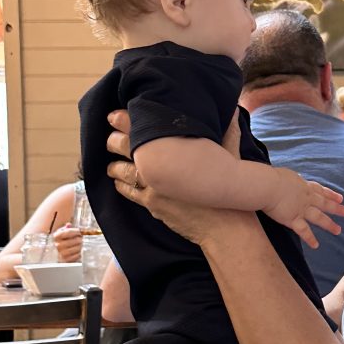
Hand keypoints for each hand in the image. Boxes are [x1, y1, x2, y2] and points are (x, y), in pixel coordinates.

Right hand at [52, 225, 82, 262]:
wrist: (59, 255)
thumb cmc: (63, 242)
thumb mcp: (62, 234)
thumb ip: (66, 229)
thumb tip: (68, 225)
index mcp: (57, 236)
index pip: (69, 232)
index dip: (76, 231)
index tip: (81, 232)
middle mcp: (58, 245)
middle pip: (75, 240)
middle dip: (80, 239)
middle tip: (81, 239)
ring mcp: (62, 253)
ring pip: (77, 248)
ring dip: (80, 246)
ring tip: (79, 245)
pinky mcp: (66, 260)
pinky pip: (77, 255)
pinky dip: (79, 253)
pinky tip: (77, 252)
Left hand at [107, 109, 231, 244]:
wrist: (227, 230)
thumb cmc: (231, 192)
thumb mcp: (232, 157)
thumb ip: (228, 133)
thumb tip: (232, 113)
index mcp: (176, 150)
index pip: (143, 128)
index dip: (124, 120)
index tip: (115, 116)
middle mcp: (160, 167)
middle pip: (126, 148)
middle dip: (115, 141)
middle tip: (111, 137)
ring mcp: (154, 188)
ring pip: (123, 171)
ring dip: (115, 165)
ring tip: (113, 162)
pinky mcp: (153, 206)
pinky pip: (129, 192)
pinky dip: (121, 185)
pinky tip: (119, 181)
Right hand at [261, 168, 343, 249]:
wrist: (267, 185)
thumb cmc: (272, 178)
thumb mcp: (286, 175)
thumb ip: (291, 180)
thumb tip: (291, 180)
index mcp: (304, 186)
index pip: (320, 190)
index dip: (331, 194)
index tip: (340, 198)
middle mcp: (306, 198)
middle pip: (324, 204)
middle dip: (336, 208)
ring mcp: (301, 209)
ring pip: (319, 218)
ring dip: (329, 225)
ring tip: (338, 231)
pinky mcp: (293, 219)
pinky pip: (304, 231)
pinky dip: (310, 239)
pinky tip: (316, 245)